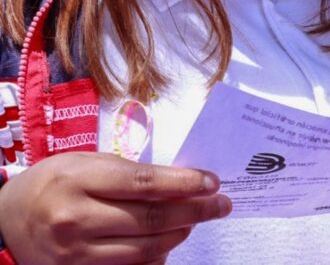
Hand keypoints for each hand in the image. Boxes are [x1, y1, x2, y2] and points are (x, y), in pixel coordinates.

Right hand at [0, 151, 230, 263]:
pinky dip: (155, 256)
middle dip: (195, 211)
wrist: (5, 220)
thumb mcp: (85, 162)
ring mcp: (75, 252)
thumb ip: (129, 173)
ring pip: (145, 249)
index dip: (185, 184)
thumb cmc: (53, 183)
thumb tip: (181, 183)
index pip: (145, 183)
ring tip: (196, 220)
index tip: (213, 183)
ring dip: (179, 234)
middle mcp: (75, 218)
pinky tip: (168, 243)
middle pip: (151, 219)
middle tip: (220, 205)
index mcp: (79, 180)